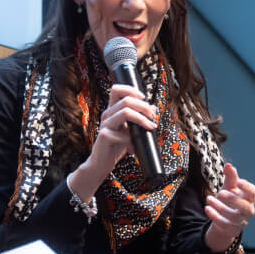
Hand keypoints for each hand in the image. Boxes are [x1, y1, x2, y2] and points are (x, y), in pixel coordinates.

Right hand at [68, 84, 156, 199]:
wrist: (101, 163)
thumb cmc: (115, 146)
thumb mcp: (130, 131)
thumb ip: (139, 119)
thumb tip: (153, 107)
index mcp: (112, 111)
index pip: (117, 90)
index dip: (131, 90)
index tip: (144, 98)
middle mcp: (107, 115)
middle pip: (126, 100)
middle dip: (144, 106)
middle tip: (152, 116)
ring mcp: (105, 125)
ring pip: (126, 113)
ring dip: (142, 119)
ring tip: (150, 127)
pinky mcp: (105, 136)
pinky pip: (124, 134)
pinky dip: (132, 141)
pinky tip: (133, 148)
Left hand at [204, 163, 254, 251]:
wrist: (225, 219)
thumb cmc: (230, 200)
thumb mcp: (229, 187)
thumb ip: (230, 177)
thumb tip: (228, 165)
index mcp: (249, 197)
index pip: (252, 192)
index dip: (247, 187)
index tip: (238, 182)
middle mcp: (248, 210)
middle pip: (246, 207)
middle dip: (233, 200)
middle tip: (220, 193)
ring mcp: (241, 221)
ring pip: (234, 217)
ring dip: (220, 208)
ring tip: (208, 199)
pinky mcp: (232, 229)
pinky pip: (225, 225)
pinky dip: (215, 217)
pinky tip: (207, 208)